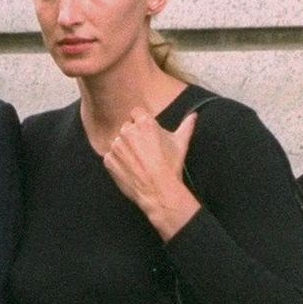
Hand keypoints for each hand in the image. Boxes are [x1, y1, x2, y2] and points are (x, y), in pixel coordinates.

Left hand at [103, 108, 199, 238]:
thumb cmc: (171, 165)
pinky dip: (118, 161)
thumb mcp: (181, 143)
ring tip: (138, 161)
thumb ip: (186, 126)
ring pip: (119, 142)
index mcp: (143, 123)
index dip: (142, 122)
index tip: (147, 132)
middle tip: (145, 150)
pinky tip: (130, 168)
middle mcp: (127, 131)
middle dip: (134, 135)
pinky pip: (111, 156)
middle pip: (127, 127)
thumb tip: (193, 115)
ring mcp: (116, 146)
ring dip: (125, 148)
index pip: (137, 113)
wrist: (158, 190)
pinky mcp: (109, 160)